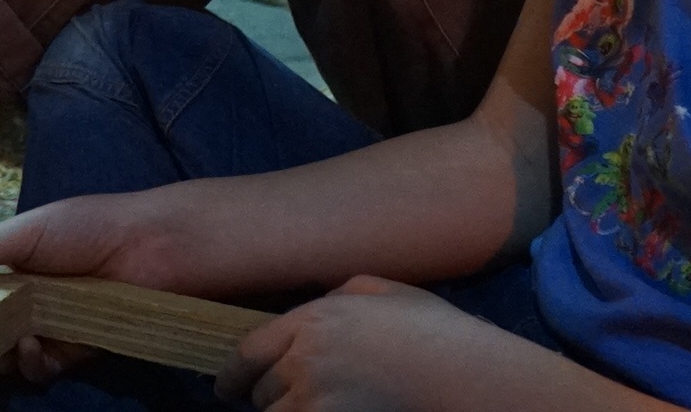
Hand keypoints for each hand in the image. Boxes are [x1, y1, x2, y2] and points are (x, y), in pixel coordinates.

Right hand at [0, 194, 200, 383]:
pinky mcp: (77, 348)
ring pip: (14, 351)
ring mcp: (53, 323)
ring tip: (13, 343)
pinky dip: (34, 364)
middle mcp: (30, 296)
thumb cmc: (90, 228)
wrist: (154, 249)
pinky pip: (46, 366)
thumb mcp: (30, 231)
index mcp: (16, 262)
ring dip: (5, 354)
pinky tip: (34, 351)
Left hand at [222, 277, 514, 410]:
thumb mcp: (384, 291)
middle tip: (285, 400)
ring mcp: (316, 398)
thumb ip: (343, 293)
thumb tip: (324, 300)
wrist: (463, 374)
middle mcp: (305, 359)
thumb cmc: (434, 332)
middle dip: (269, 397)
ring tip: (313, 406)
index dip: (232, 375)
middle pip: (262, 391)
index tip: (228, 388)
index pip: (249, 352)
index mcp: (313, 320)